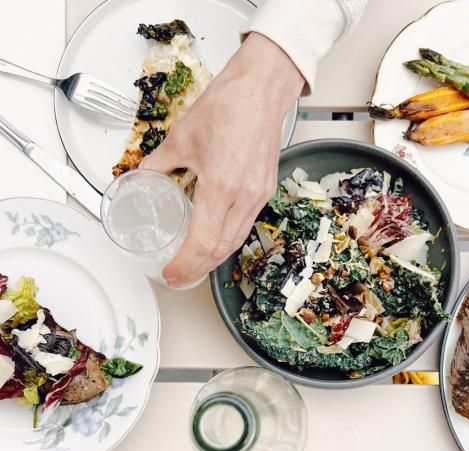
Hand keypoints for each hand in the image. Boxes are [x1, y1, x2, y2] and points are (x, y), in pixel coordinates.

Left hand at [141, 32, 303, 286]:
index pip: (202, 242)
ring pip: (236, 241)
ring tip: (195, 265)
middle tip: (179, 277)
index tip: (170, 273)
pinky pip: (246, 225)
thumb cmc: (228, 107)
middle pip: (221, 250)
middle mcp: (244, 197)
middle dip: (198, 269)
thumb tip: (140, 179)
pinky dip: (228, 240)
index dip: (184, 265)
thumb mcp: (181, 138)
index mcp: (221, 187)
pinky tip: (215, 239)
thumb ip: (157, 164)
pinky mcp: (265, 191)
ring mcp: (258, 196)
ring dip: (214, 258)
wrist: (259, 92)